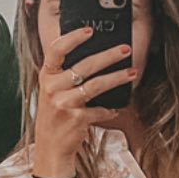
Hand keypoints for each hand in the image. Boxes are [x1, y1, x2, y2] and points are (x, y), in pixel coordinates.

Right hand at [33, 26, 137, 163]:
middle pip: (84, 66)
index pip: (56, 50)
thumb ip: (65, 74)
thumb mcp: (52, 91)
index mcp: (46, 76)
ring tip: (132, 72)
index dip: (73, 38)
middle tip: (125, 49)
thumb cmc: (55, 115)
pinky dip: (110, 110)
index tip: (90, 30)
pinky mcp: (76, 119)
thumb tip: (94, 55)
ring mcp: (64, 104)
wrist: (50, 146)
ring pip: (96, 85)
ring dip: (117, 78)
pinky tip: (116, 109)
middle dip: (109, 56)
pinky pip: (100, 110)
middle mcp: (52, 88)